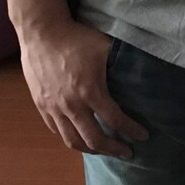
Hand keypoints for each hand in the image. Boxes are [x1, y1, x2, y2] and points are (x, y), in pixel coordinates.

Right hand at [19, 18, 149, 157]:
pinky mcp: (41, 105)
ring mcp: (54, 108)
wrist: (41, 32)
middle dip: (114, 149)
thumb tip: (143, 72)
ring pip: (73, 141)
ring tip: (103, 151)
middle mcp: (72, 105)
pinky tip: (79, 138)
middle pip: (95, 139)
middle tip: (126, 153)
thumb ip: (123, 63)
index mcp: (90, 92)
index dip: (132, 131)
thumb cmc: (76, 38)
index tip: (142, 136)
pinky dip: (70, 138)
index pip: (116, 120)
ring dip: (91, 150)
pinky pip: (56, 131)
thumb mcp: (105, 47)